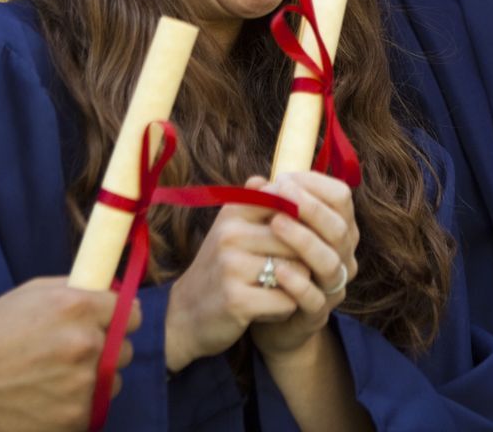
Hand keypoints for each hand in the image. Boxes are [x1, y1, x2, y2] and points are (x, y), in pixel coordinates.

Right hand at [0, 277, 136, 431]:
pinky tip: (47, 399)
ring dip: (93, 381)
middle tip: (70, 354)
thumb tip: (111, 293)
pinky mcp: (74, 419)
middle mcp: (86, 345)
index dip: (119, 319)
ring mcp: (82, 386)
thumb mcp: (30, 294)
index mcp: (77, 307)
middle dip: (106, 350)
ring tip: (54, 379)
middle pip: (125, 350)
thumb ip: (76, 290)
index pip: (133, 314)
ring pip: (112, 383)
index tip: (106, 325)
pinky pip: (93, 410)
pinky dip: (76, 406)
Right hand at [164, 178, 309, 370]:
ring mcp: (232, 268)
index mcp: (233, 212)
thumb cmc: (220, 268)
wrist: (185, 315)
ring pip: (297, 271)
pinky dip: (286, 307)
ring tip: (282, 289)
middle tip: (295, 272)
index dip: (306, 225)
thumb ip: (255, 205)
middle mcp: (231, 235)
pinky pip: (287, 300)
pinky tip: (272, 308)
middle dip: (305, 259)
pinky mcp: (237, 301)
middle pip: (299, 240)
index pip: (289, 206)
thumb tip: (274, 178)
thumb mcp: (231, 230)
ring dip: (298, 285)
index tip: (307, 239)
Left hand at [248, 171, 360, 358]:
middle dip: (309, 208)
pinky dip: (298, 282)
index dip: (314, 185)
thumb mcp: (272, 232)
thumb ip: (270, 208)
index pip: (341, 198)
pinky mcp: (317, 314)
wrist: (266, 315)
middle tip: (279, 195)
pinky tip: (277, 269)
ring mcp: (332, 286)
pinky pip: (315, 298)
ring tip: (274, 224)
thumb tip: (255, 180)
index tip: (283, 179)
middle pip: (339, 228)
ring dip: (303, 240)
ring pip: (330, 262)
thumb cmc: (273, 262)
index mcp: (337, 229)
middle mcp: (342, 256)